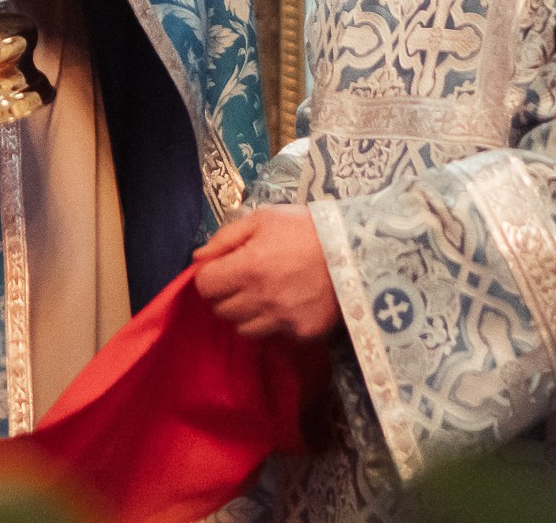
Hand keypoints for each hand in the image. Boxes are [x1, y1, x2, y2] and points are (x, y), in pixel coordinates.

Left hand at [191, 206, 342, 341]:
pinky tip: (288, 304)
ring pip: (243, 328)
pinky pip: (274, 336)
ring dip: (247, 313)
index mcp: (249, 267)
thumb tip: (198, 258)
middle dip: (226, 295)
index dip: (210, 276)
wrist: (357, 251)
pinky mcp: (302, 333)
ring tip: (266, 294)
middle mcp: (262, 298)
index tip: (222, 269)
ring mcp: (283, 320)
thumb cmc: (306, 229)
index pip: (205, 285)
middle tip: (245, 280)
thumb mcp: (263, 219)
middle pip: (221, 310)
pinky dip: (275, 324)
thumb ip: (226, 238)